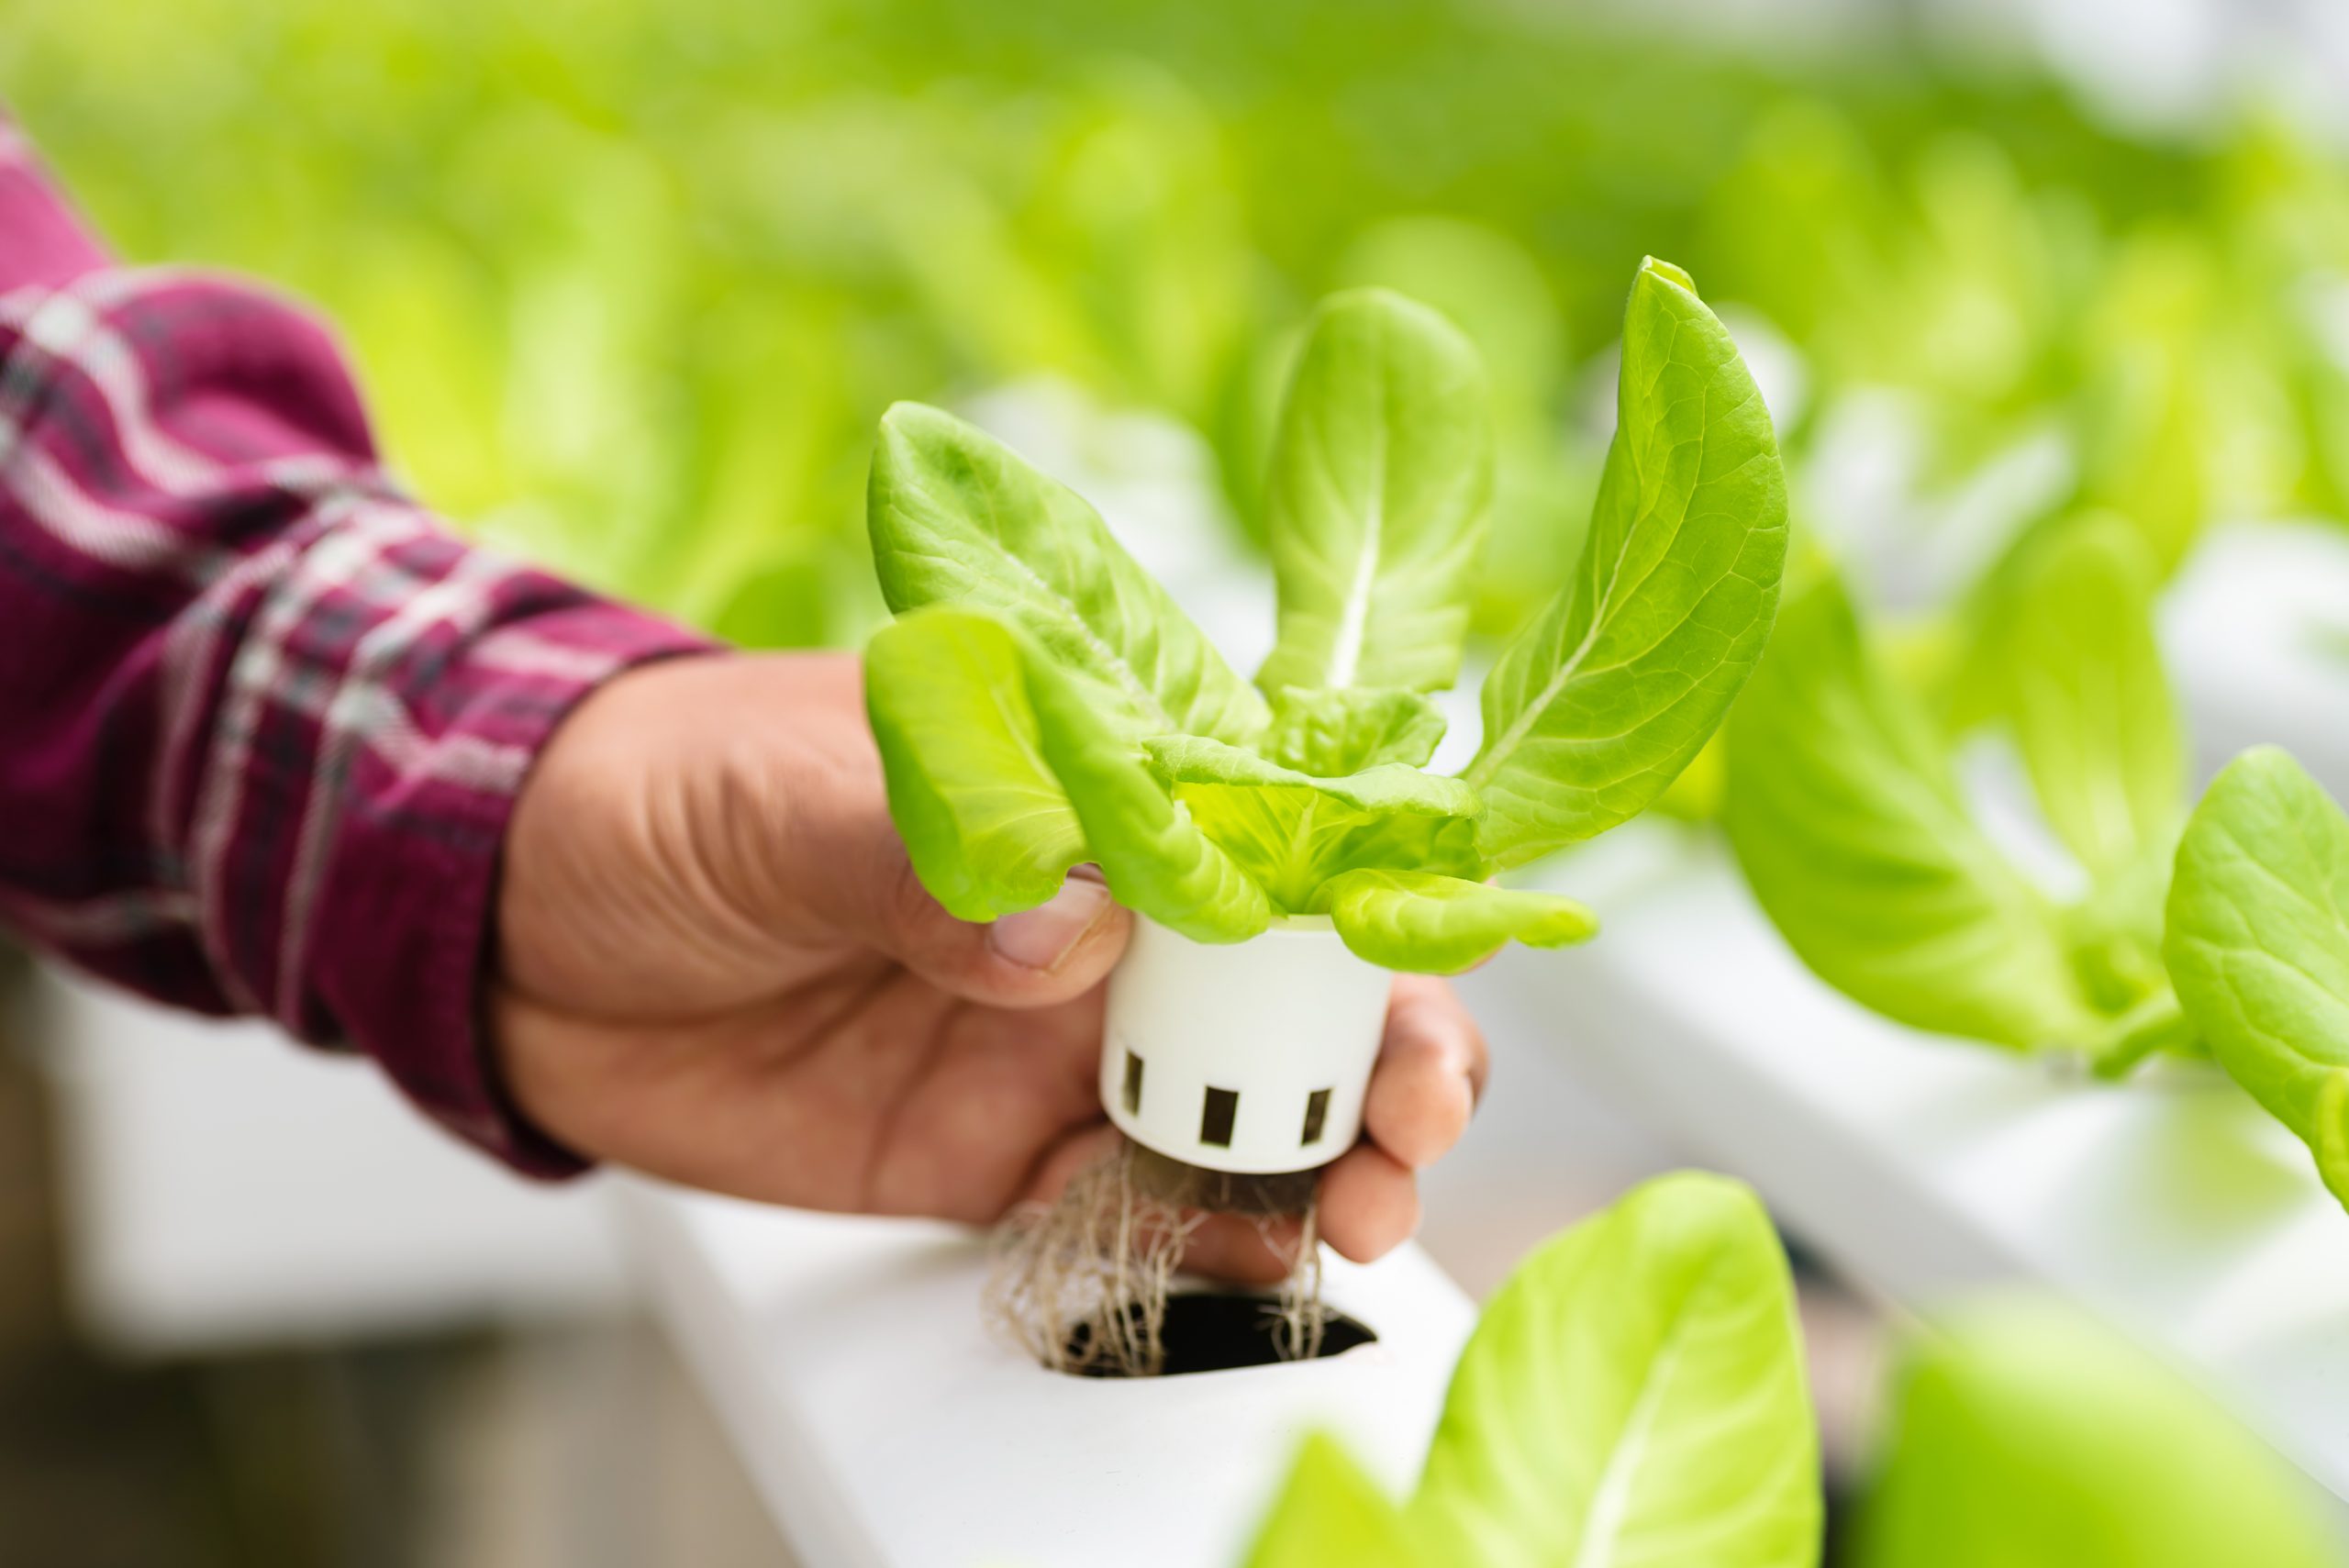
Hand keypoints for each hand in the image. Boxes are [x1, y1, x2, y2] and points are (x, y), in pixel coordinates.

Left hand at [493, 651, 1488, 1278]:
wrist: (506, 929)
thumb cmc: (653, 796)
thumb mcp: (783, 795)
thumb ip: (927, 849)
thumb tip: (1067, 926)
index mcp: (1074, 781)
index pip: (1267, 826)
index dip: (1366, 897)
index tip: (1411, 971)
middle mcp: (1093, 911)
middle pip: (1286, 982)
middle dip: (1379, 1051)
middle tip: (1405, 1124)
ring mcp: (1048, 1035)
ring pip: (1233, 1101)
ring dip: (1317, 1159)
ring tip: (1355, 1213)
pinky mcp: (986, 1146)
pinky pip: (1123, 1198)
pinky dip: (1200, 1235)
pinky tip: (1246, 1256)